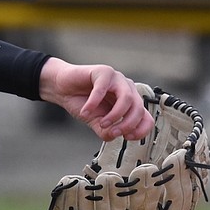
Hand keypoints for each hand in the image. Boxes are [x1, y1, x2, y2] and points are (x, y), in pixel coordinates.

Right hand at [37, 58, 154, 140]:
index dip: (141, 130)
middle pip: (138, 109)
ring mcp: (117, 79)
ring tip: (101, 122)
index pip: (146, 117)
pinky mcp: (103, 72)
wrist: (63, 88)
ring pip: (126, 98)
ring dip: (114, 115)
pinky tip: (85, 112)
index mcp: (129, 102)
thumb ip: (106, 131)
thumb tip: (113, 136)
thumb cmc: (81, 101)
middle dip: (126, 124)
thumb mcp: (95, 122)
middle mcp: (127, 89)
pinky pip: (103, 89)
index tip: (127, 138)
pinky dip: (93, 103)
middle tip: (112, 132)